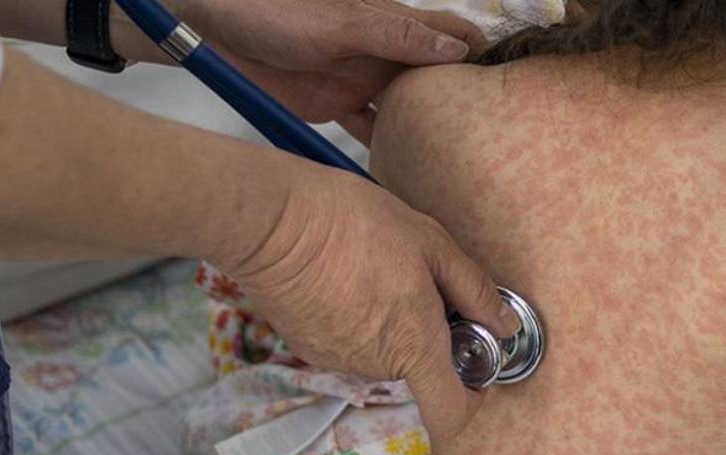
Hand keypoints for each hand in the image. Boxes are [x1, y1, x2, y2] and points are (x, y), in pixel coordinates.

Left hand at [112, 0, 486, 141]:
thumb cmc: (271, 11)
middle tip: (496, 138)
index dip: (482, 55)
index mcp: (390, 23)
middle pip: (435, 79)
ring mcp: (360, 81)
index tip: (514, 85)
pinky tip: (410, 168)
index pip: (450, 35)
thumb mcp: (339, 22)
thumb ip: (394, 34)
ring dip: (429, 131)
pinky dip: (390, 147)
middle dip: (462, 103)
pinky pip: (371, 129)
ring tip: (461, 162)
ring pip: (407, 109)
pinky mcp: (334, 105)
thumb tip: (455, 47)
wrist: (211, 31)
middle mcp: (382, 53)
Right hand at [219, 164, 519, 442]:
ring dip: (392, 322)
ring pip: (384, 352)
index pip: (453, 412)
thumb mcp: (429, 242)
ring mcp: (338, 362)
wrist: (269, 222)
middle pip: (419, 368)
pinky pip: (350, 342)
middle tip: (421, 278)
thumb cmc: (352, 224)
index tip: (481, 364)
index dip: (475, 397)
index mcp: (413, 346)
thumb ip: (473, 289)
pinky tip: (346, 276)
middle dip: (430, 333)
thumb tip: (504, 323)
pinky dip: (357, 318)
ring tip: (375, 268)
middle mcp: (375, 367)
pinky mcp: (308, 349)